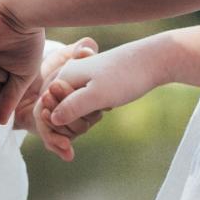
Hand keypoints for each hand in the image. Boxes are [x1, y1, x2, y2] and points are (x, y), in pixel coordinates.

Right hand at [33, 38, 168, 160]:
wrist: (153, 60)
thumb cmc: (126, 77)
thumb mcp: (97, 95)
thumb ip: (72, 107)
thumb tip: (51, 119)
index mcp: (64, 77)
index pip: (46, 111)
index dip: (55, 130)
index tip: (73, 139)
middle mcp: (68, 77)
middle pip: (56, 112)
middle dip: (69, 125)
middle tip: (96, 117)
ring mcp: (81, 81)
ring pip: (71, 111)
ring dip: (82, 120)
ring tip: (103, 110)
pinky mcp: (93, 85)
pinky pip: (83, 106)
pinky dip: (90, 114)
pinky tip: (106, 108)